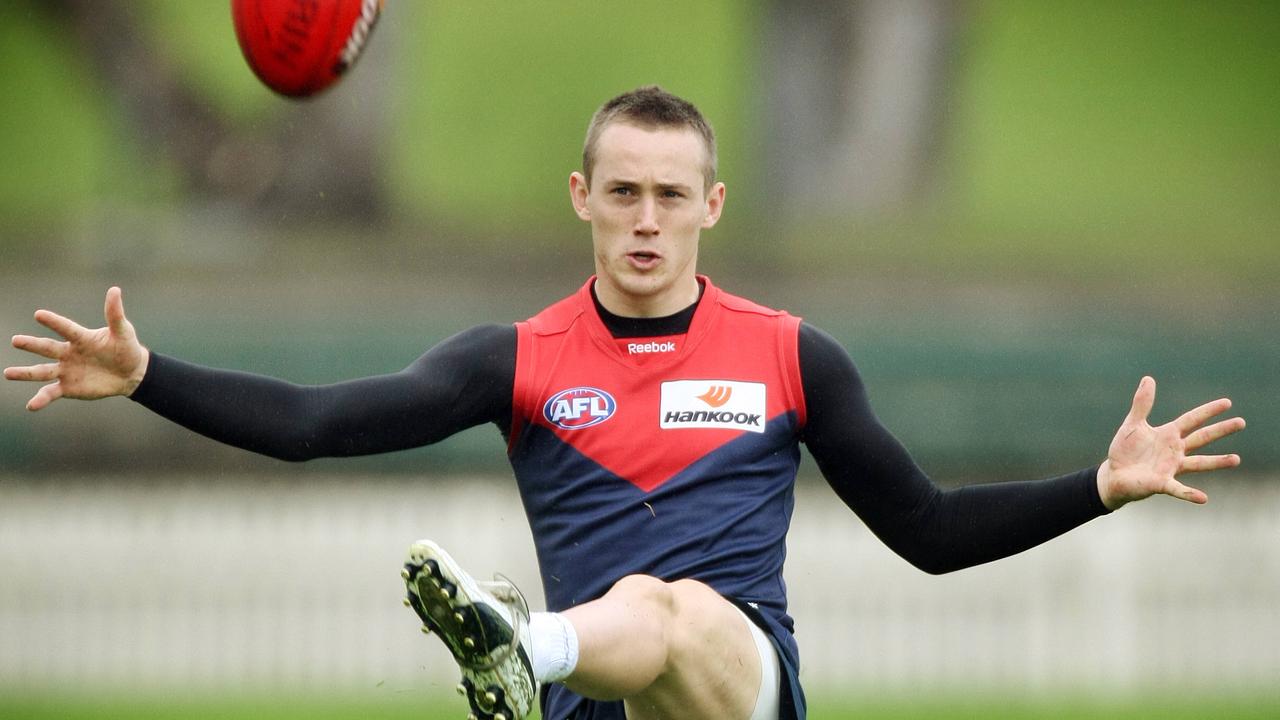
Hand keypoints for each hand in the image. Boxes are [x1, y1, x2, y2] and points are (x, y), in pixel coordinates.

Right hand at [5, 287, 149, 410]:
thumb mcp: (122, 331)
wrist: (131, 373)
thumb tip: (114, 290)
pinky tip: (31, 406)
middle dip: (31, 345)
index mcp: (81, 338)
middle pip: (47, 348)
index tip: (39, 314)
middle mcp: (68, 353)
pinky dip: (41, 399)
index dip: (54, 322)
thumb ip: (115, 314)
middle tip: (15, 340)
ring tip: (7, 373)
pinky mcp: (68, 387)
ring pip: (42, 371)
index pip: (66, 329)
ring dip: (25, 373)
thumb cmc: (125, 348)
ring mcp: (66, 371)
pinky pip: (51, 392)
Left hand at [1097, 376, 1244, 510]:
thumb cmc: (1125, 451)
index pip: (1192, 419)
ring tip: (1236, 459)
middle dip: (1220, 430)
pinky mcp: (1162, 483)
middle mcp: (1175, 450)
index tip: (1228, 403)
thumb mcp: (1133, 424)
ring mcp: (1171, 467)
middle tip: (1241, 422)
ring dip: (1217, 462)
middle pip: (1201, 438)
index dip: (1208, 411)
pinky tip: (1204, 498)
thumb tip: (1148, 378)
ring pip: (1198, 463)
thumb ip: (1142, 404)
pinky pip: (1178, 489)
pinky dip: (1190, 494)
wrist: (1113, 475)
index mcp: (1168, 435)